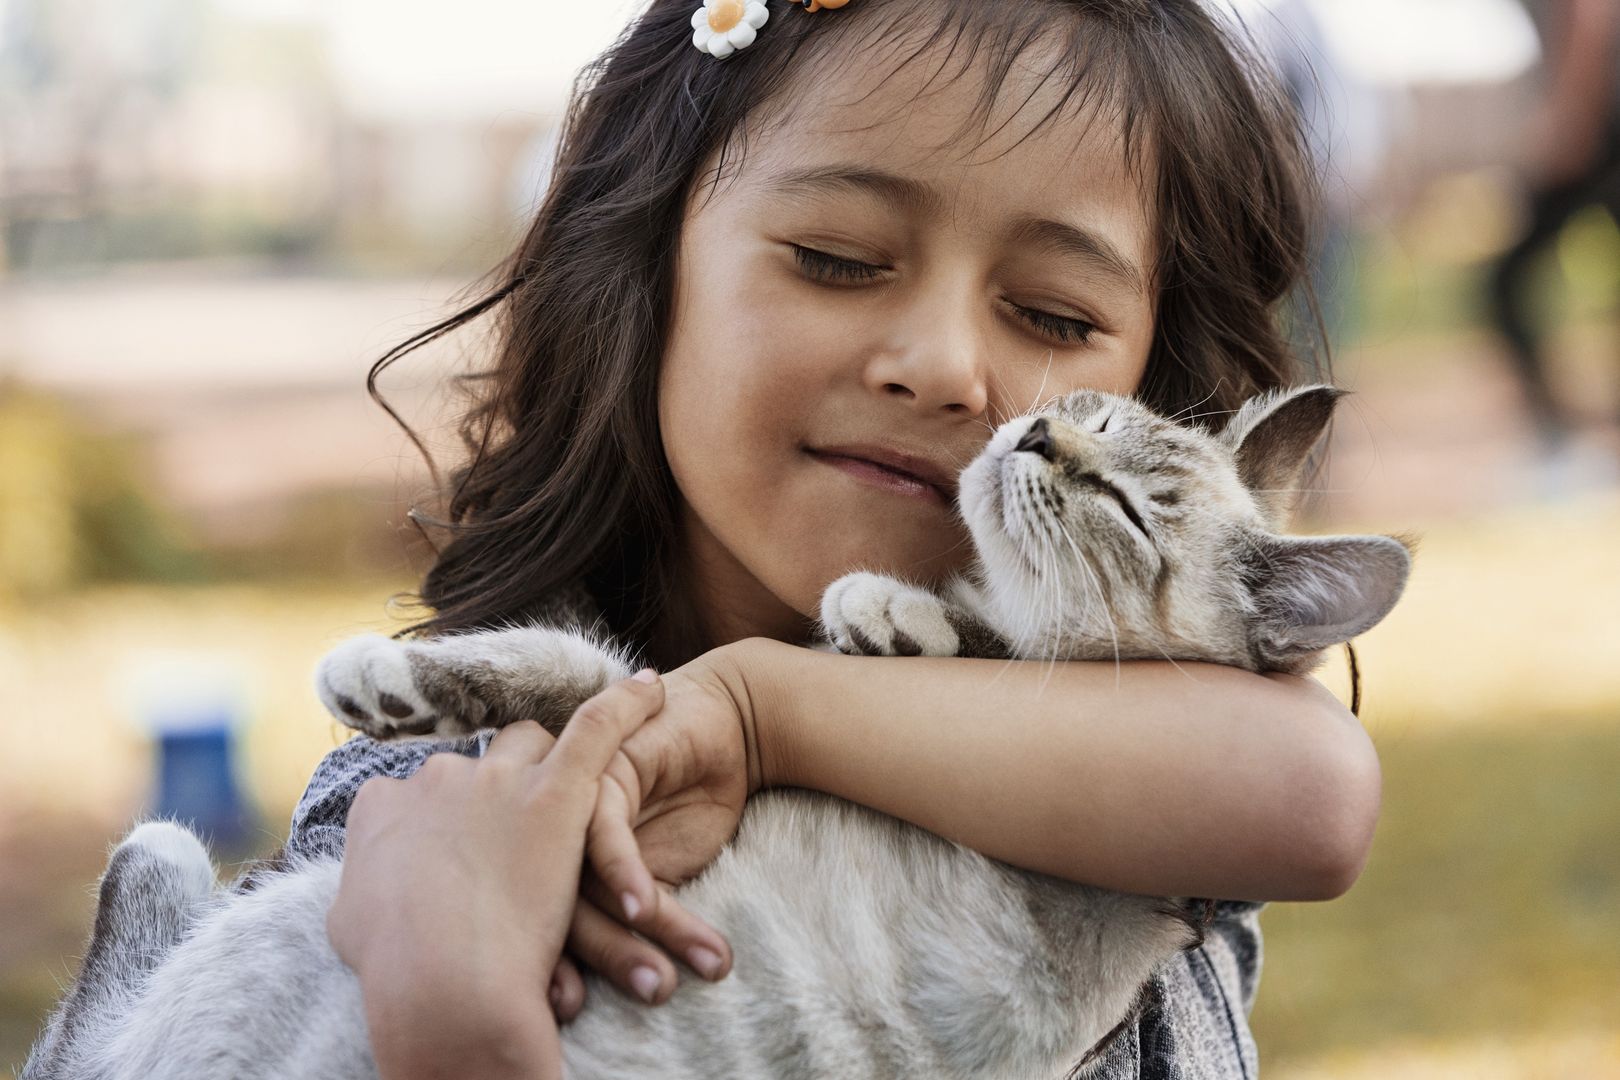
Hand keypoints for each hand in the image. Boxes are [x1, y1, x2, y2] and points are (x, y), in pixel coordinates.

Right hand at [326, 670, 666, 1079]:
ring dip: (547, 765)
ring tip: (568, 792)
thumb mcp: (352, 929)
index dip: (445, 822)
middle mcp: (437, 778)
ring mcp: (496, 780)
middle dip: (495, 795)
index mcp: (383, 806)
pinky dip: (627, 704)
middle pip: (476, 766)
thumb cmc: (396, 972)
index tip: (459, 854)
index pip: (421, 794)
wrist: (440, 985)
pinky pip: (598, 726)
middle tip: (517, 840)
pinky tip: (651, 689)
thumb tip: (363, 896)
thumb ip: (363, 894)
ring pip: (530, 744)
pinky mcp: (556, 790)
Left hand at [546, 641, 767, 1021]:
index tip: (574, 1010)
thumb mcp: (654, 873)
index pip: (528, 922)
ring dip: (622, 937)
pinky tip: (646, 909)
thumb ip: (622, 914)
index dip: (550, 972)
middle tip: (637, 999)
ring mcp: (567, 800)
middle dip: (599, 963)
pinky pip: (605, 832)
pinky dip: (626, 875)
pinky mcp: (602, 774)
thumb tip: (606, 985)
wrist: (725, 731)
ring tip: (661, 982)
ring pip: (579, 881)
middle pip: (547, 909)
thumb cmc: (683, 803)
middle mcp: (543, 831)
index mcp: (540, 856)